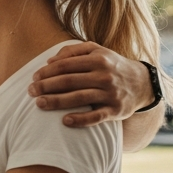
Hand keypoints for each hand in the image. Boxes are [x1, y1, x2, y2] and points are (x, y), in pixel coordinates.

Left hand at [28, 42, 151, 126]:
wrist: (143, 83)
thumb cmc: (111, 66)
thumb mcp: (97, 51)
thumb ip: (73, 51)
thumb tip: (49, 61)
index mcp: (98, 59)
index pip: (65, 65)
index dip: (47, 72)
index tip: (33, 78)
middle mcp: (105, 76)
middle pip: (69, 81)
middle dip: (46, 86)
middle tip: (30, 91)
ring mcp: (110, 94)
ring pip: (79, 98)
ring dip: (56, 101)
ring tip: (39, 104)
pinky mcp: (116, 110)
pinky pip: (96, 117)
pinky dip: (80, 119)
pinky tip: (64, 121)